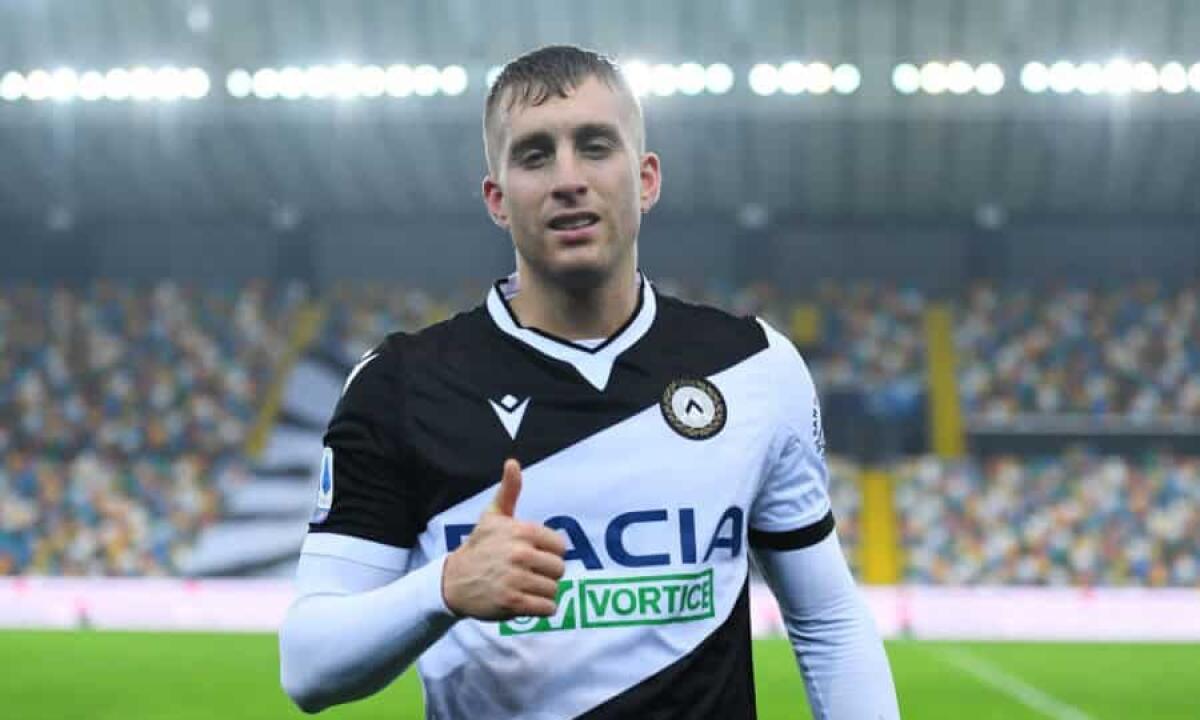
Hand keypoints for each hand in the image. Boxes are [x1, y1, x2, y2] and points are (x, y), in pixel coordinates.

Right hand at [442, 459, 566, 619]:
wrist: (453, 581)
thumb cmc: (479, 547)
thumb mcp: (492, 516)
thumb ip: (509, 491)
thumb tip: (512, 462)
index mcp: (521, 531)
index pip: (560, 547)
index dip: (549, 553)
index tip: (532, 555)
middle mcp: (520, 553)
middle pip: (559, 569)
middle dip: (546, 574)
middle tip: (527, 574)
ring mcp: (516, 579)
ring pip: (554, 590)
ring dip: (542, 592)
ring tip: (524, 587)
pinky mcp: (513, 603)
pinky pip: (548, 608)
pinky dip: (541, 609)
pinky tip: (525, 602)